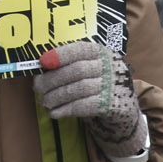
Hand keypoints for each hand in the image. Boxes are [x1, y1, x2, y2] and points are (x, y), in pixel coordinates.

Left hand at [31, 40, 146, 158]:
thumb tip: (43, 66)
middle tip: (37, 87)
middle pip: (77, 70)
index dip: (60, 55)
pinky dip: (66, 109)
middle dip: (53, 79)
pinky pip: (85, 106)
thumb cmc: (100, 85)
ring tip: (45, 101)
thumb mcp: (91, 69)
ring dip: (57, 96)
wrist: (125, 109)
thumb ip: (73, 65)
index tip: (42, 61)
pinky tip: (55, 113)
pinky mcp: (113, 105)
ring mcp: (113, 86)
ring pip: (79, 89)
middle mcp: (110, 66)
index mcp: (102, 52)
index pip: (80, 49)